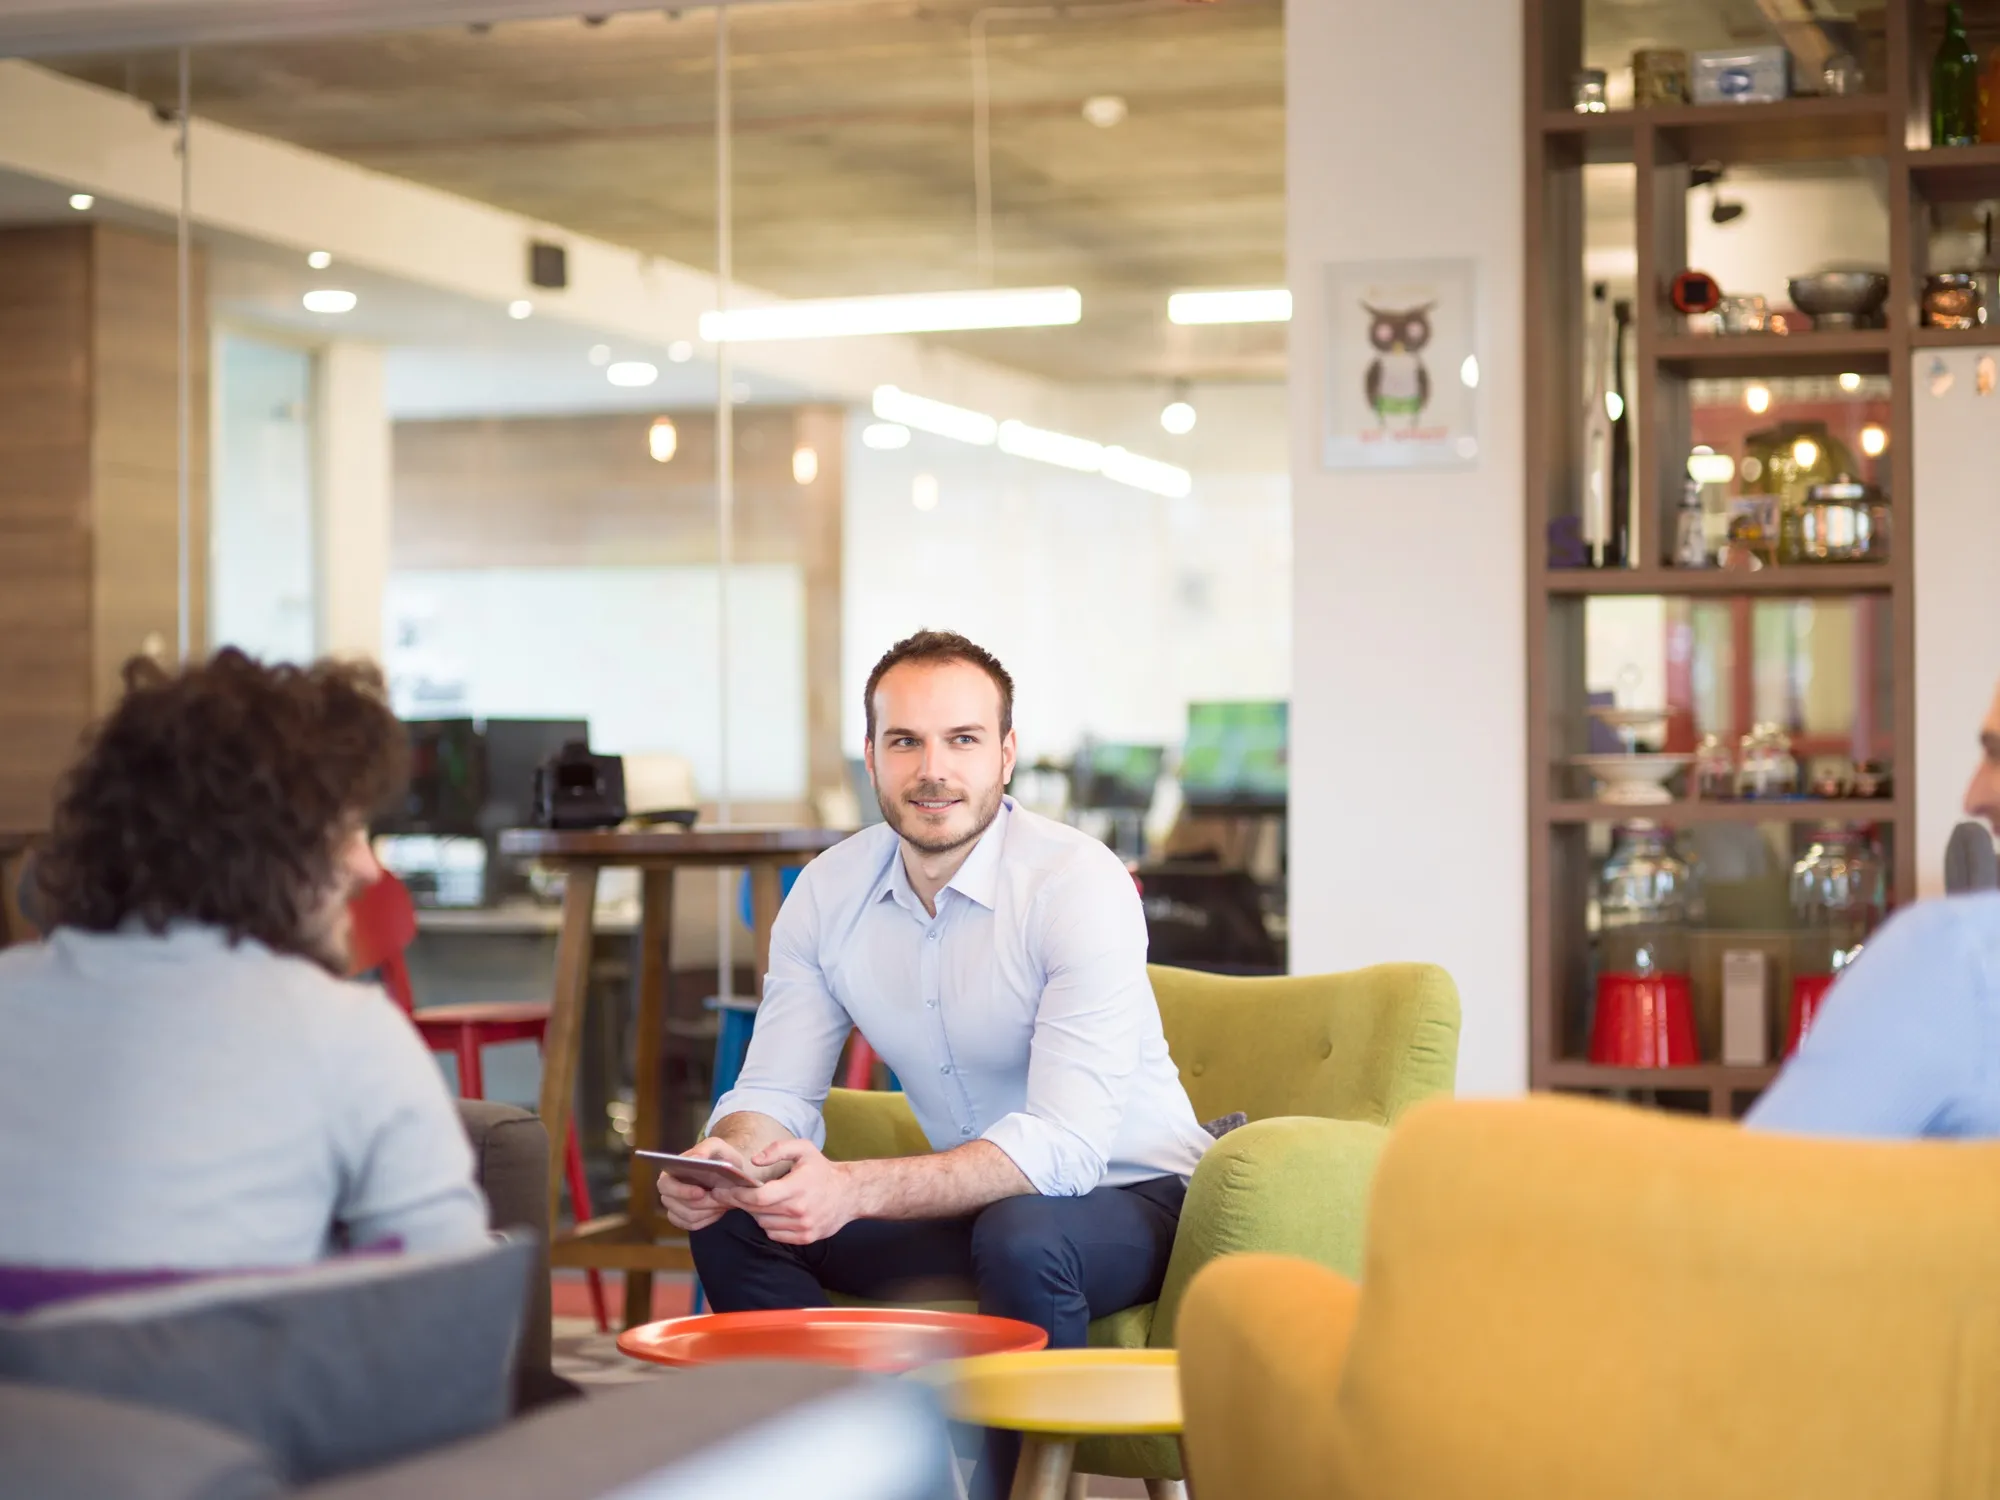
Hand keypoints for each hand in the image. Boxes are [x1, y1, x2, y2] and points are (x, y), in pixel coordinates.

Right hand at [656, 1137, 759, 1232]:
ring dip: (708, 1211)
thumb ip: (705, 1149)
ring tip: (723, 1202)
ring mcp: (675, 1207)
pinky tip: (718, 1209)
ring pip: (687, 1217)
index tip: (701, 1193)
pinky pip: (693, 1225)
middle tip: (719, 1199)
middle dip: (700, 1204)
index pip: (665, 1185)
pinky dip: (708, 1219)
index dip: (681, 1191)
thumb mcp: (717, 1147)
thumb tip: (695, 1158)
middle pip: (674, 1205)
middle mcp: (669, 1191)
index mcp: (671, 1171)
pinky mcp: (684, 1219)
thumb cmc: (722, 1157)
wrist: (734, 1173)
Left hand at [726, 1138, 858, 1245]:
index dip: (737, 1196)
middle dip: (742, 1203)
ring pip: (764, 1224)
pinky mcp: (805, 1237)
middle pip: (758, 1212)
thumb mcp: (804, 1149)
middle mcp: (800, 1210)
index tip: (722, 1191)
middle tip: (733, 1194)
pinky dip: (769, 1225)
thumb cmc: (822, 1170)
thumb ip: (778, 1149)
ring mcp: (803, 1226)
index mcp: (797, 1187)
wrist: (849, 1193)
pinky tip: (774, 1213)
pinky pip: (775, 1234)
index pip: (759, 1198)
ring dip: (756, 1214)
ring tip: (759, 1202)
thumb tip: (755, 1161)